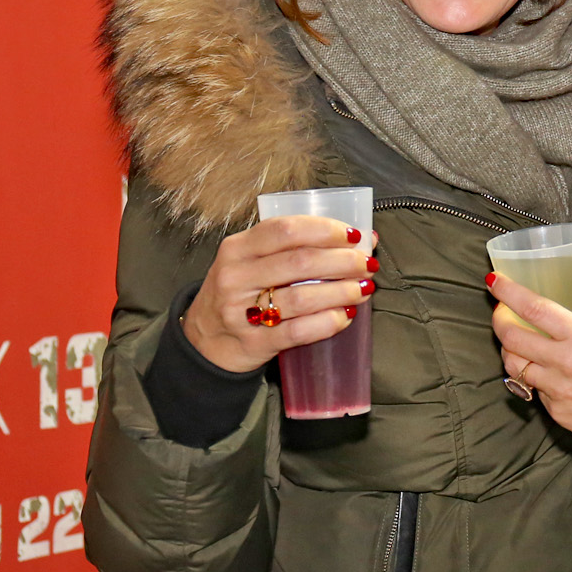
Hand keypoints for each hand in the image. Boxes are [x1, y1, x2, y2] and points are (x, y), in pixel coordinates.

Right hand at [183, 215, 377, 372]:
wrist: (204, 341)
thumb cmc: (238, 292)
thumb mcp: (249, 261)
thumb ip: (293, 247)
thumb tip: (359, 237)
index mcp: (237, 248)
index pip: (285, 229)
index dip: (325, 229)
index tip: (354, 235)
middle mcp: (236, 277)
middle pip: (299, 262)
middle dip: (342, 261)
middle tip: (367, 263)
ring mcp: (242, 312)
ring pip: (301, 298)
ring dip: (341, 292)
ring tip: (363, 288)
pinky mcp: (254, 343)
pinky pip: (298, 332)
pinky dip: (327, 323)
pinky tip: (345, 315)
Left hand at [489, 273, 571, 456]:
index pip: (533, 308)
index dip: (508, 292)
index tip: (495, 281)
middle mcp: (563, 363)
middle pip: (511, 338)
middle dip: (499, 321)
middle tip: (501, 313)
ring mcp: (557, 391)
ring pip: (515, 367)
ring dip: (511, 351)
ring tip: (519, 343)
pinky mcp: (557, 413)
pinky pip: (535, 391)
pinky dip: (535, 379)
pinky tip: (547, 374)